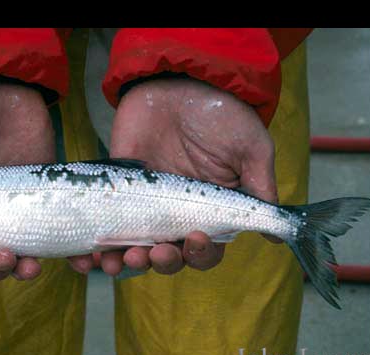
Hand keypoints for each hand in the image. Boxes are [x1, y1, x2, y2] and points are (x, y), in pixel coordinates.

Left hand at [69, 78, 279, 276]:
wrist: (179, 79)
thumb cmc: (221, 113)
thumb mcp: (250, 149)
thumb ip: (259, 190)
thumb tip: (276, 235)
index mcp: (208, 209)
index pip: (206, 249)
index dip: (200, 255)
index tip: (193, 239)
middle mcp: (176, 211)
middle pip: (169, 254)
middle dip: (162, 262)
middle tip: (156, 253)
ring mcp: (144, 201)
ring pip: (136, 245)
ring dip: (129, 261)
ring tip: (122, 261)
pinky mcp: (117, 187)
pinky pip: (106, 221)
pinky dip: (99, 243)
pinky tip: (93, 254)